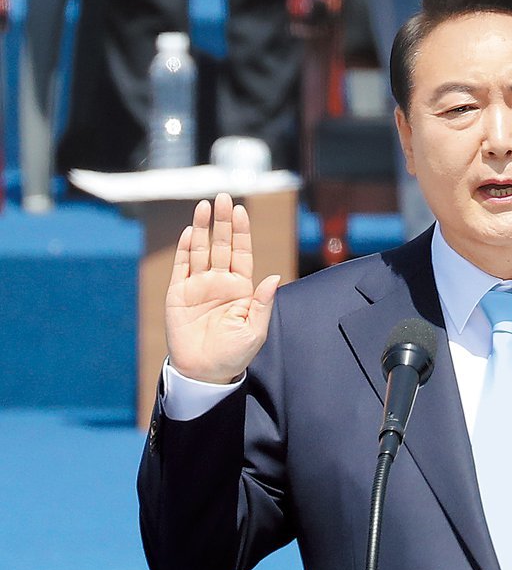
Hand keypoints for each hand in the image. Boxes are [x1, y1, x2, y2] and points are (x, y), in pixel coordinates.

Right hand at [165, 194, 279, 383]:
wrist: (204, 372)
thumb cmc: (234, 353)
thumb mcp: (255, 329)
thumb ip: (262, 302)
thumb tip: (275, 277)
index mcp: (241, 288)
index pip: (241, 253)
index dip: (241, 232)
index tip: (241, 211)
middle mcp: (219, 282)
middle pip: (221, 245)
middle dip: (222, 222)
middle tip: (223, 197)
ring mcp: (198, 286)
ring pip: (201, 250)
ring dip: (202, 228)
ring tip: (205, 206)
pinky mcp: (178, 294)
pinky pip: (182, 267)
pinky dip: (185, 249)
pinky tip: (190, 232)